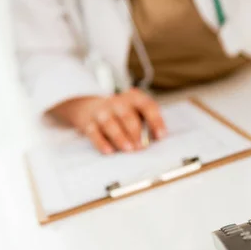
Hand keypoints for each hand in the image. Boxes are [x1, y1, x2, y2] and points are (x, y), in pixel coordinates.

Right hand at [48, 88, 166, 153]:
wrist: (90, 106)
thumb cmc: (122, 113)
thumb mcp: (136, 111)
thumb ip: (148, 123)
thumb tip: (157, 139)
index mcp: (134, 98)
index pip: (147, 106)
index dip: (156, 121)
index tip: (161, 136)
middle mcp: (118, 102)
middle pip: (127, 115)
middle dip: (135, 131)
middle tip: (142, 146)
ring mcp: (102, 112)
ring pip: (109, 123)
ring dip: (120, 137)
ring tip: (128, 149)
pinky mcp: (89, 123)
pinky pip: (94, 133)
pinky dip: (101, 143)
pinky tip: (109, 151)